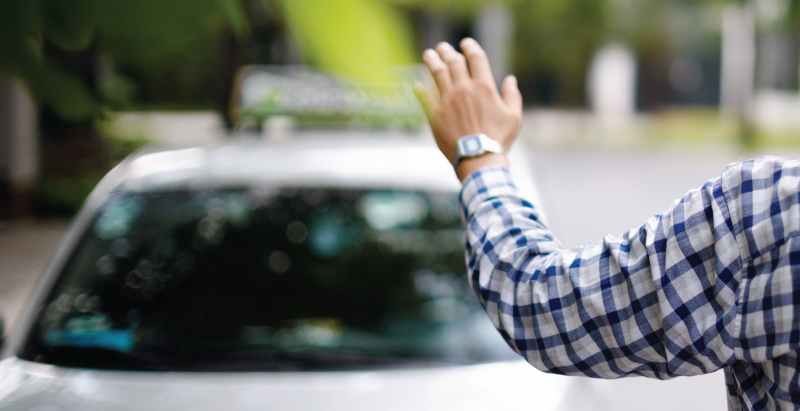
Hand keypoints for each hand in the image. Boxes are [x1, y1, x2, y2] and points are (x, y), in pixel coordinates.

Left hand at [415, 38, 522, 175]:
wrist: (478, 158)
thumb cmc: (499, 140)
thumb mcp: (514, 117)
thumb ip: (512, 96)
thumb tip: (510, 79)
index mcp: (484, 86)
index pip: (475, 57)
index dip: (470, 46)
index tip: (465, 43)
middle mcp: (464, 89)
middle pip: (453, 61)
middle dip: (447, 51)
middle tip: (443, 47)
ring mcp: (447, 100)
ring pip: (436, 73)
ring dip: (432, 61)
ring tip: (428, 54)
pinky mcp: (435, 114)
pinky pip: (424, 96)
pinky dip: (420, 88)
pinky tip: (416, 84)